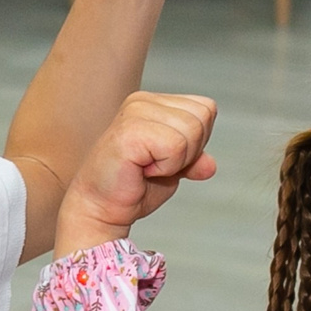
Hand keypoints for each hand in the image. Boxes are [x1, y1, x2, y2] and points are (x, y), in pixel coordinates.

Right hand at [53, 92, 217, 258]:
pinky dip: (166, 167)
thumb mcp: (173, 170)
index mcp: (154, 102)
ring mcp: (135, 112)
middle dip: (189, 151)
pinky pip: (175, 146)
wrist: (101, 209)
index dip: (197, 141)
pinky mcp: (130, 131)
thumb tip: (209, 165)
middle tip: (156, 165)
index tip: (166, 158)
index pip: (206, 108)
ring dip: (176, 161)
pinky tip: (142, 170)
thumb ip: (193, 159)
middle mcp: (144, 101)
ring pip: (192, 130)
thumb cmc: (130, 187)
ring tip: (148, 167)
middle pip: (203, 117)